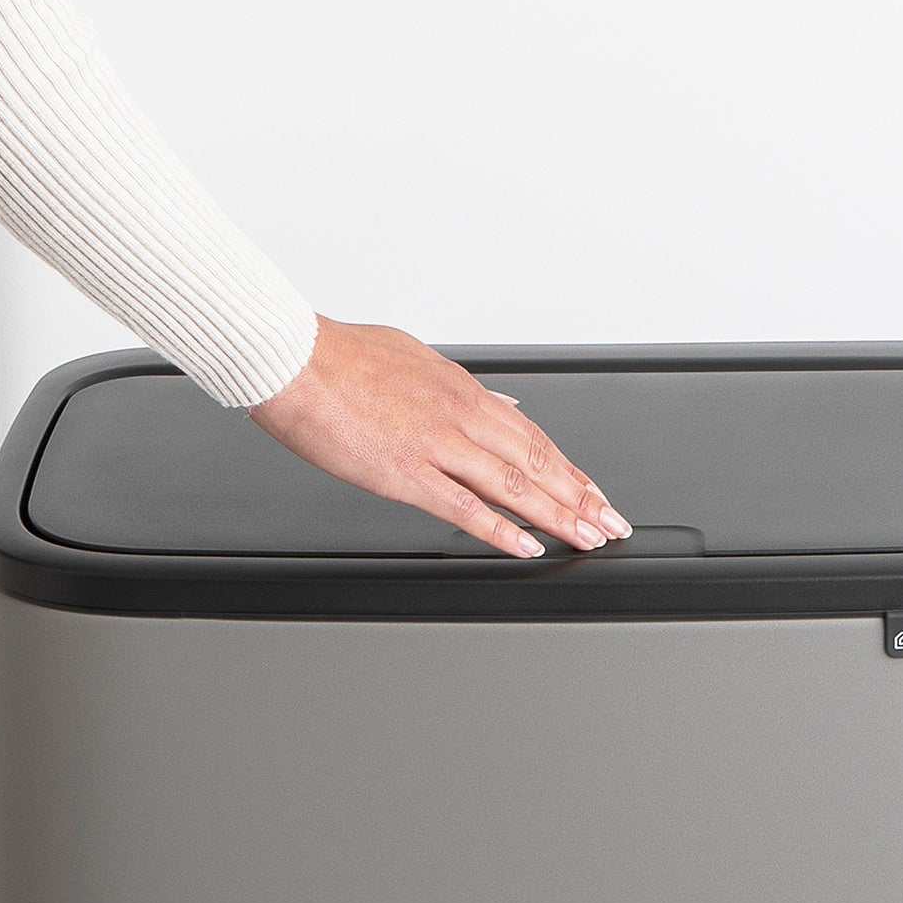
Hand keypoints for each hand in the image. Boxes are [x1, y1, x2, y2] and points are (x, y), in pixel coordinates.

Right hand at [248, 315, 632, 557]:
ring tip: (587, 538)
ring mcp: (437, 445)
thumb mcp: (419, 358)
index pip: (533, 435)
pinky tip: (527, 546)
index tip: (593, 491)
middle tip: (610, 522)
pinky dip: (501, 530)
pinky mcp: (406, 472)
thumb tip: (503, 402)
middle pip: (537, 461)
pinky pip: (464, 507)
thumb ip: (464, 386)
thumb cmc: (341, 356)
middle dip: (580, 496)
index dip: (569, 468)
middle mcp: (460, 415)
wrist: (293, 359)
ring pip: (513, 485)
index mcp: (462, 389)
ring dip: (557, 515)